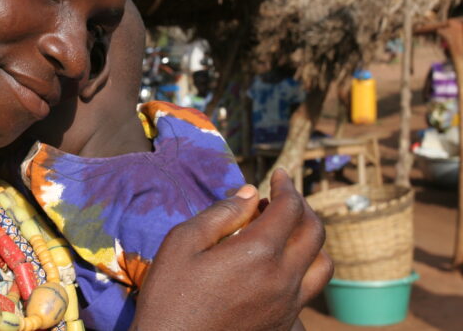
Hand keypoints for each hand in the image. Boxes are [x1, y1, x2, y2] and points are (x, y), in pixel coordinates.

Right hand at [132, 169, 331, 330]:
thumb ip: (221, 214)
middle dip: (302, 208)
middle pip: (314, 232)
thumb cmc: (169, 295)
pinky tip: (278, 274)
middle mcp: (283, 279)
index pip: (290, 208)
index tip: (278, 175)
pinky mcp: (283, 328)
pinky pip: (308, 297)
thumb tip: (250, 193)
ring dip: (310, 242)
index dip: (286, 186)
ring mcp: (288, 308)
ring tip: (287, 234)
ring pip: (322, 266)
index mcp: (258, 253)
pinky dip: (302, 276)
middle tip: (280, 199)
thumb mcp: (183, 243)